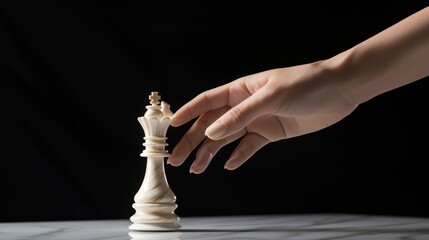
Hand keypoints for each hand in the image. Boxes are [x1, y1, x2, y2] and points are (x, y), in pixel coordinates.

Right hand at [168, 61, 356, 172]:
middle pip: (212, 125)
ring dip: (211, 153)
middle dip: (193, 141)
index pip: (207, 101)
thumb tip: (212, 133)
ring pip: (227, 139)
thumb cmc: (306, 84)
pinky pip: (249, 147)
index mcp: (241, 89)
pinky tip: (228, 165)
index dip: (188, 113)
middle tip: (178, 159)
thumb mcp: (270, 97)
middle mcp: (245, 105)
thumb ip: (240, 115)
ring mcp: (257, 119)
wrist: (340, 91)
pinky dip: (238, 156)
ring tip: (197, 168)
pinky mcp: (271, 132)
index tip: (171, 126)